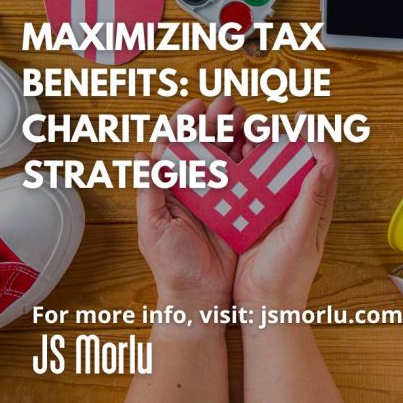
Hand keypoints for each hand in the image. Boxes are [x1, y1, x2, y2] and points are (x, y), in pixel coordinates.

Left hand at [136, 97, 245, 313]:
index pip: (175, 147)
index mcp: (169, 189)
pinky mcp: (238, 209)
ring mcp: (217, 198)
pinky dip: (253, 161)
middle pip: (204, 145)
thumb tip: (141, 156)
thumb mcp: (153, 229)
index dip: (185, 123)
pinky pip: (246, 180)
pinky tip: (261, 146)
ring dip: (236, 135)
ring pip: (226, 157)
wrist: (200, 298)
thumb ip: (148, 192)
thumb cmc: (172, 266)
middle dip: (216, 121)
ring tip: (248, 119)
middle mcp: (193, 189)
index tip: (197, 105)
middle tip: (230, 105)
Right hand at [233, 114, 338, 310]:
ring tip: (245, 135)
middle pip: (295, 162)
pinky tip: (229, 160)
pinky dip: (241, 171)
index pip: (323, 164)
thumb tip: (323, 162)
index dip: (315, 139)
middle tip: (265, 124)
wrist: (263, 307)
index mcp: (315, 208)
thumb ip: (312, 201)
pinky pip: (248, 188)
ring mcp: (273, 211)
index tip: (302, 120)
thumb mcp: (301, 237)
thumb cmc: (287, 277)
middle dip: (282, 138)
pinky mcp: (252, 218)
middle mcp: (296, 205)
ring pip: (269, 171)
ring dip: (259, 151)